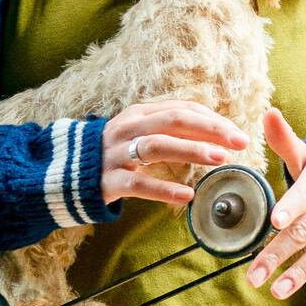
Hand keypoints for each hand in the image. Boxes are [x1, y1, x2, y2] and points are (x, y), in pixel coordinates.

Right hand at [101, 100, 248, 204]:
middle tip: (239, 141)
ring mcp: (116, 153)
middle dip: (210, 129)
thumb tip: (211, 130)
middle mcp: (128, 128)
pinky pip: (139, 184)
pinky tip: (187, 196)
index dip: (212, 119)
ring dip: (191, 150)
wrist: (66, 174)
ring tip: (219, 159)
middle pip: (174, 121)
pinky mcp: (108, 180)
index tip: (237, 132)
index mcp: (139, 114)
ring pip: (158, 146)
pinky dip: (164, 190)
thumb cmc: (113, 154)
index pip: (181, 109)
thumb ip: (167, 129)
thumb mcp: (137, 133)